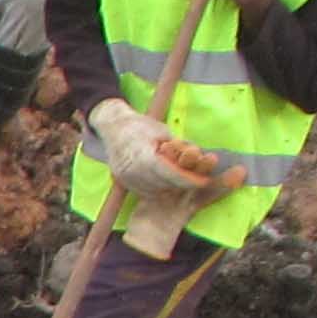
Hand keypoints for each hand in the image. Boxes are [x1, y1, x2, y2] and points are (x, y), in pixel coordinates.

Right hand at [85, 95, 232, 193]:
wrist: (113, 127)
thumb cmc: (140, 125)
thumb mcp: (163, 131)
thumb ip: (179, 147)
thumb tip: (198, 157)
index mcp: (141, 155)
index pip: (169, 173)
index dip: (188, 179)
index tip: (203, 181)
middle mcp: (132, 170)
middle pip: (164, 185)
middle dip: (183, 184)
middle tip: (199, 180)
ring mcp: (126, 178)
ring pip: (156, 191)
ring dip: (172, 188)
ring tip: (184, 180)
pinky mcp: (123, 182)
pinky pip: (145, 192)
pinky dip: (159, 189)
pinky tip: (167, 182)